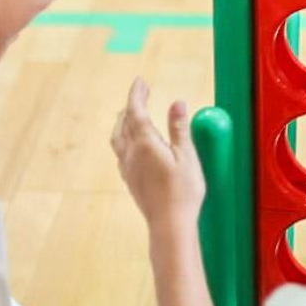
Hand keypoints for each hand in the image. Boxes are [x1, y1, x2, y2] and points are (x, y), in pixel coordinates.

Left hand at [111, 79, 205, 232]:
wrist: (169, 225)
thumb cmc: (183, 192)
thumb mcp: (187, 157)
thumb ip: (179, 128)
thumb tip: (177, 102)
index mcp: (145, 144)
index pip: (136, 112)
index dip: (137, 94)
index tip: (140, 80)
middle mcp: (131, 154)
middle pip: (124, 122)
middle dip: (131, 104)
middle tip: (142, 92)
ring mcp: (128, 168)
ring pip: (118, 137)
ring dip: (124, 120)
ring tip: (132, 113)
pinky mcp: (130, 180)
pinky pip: (120, 151)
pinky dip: (124, 137)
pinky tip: (132, 142)